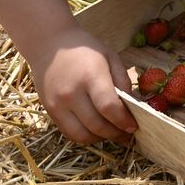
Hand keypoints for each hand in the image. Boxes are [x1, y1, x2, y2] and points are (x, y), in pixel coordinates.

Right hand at [30, 27, 136, 144]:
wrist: (49, 45)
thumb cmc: (85, 49)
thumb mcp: (110, 57)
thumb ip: (122, 81)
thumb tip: (133, 106)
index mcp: (90, 77)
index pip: (108, 107)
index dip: (123, 121)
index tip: (134, 126)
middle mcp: (72, 94)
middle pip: (96, 125)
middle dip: (116, 133)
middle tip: (128, 134)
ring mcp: (58, 105)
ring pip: (82, 135)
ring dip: (101, 139)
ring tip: (114, 135)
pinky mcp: (49, 112)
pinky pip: (69, 133)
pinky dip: (85, 137)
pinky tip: (97, 131)